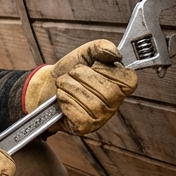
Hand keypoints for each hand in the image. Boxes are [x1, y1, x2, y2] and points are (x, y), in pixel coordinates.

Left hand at [23, 39, 138, 134]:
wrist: (46, 85)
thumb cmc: (69, 71)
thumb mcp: (86, 53)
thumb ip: (102, 47)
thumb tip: (115, 53)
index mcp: (120, 85)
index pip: (129, 81)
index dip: (109, 71)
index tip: (96, 66)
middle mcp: (114, 104)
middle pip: (107, 91)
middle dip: (83, 77)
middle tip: (73, 74)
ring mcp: (100, 118)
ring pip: (92, 103)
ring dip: (70, 87)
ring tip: (65, 85)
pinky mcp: (85, 127)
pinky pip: (79, 114)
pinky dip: (65, 101)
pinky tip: (63, 98)